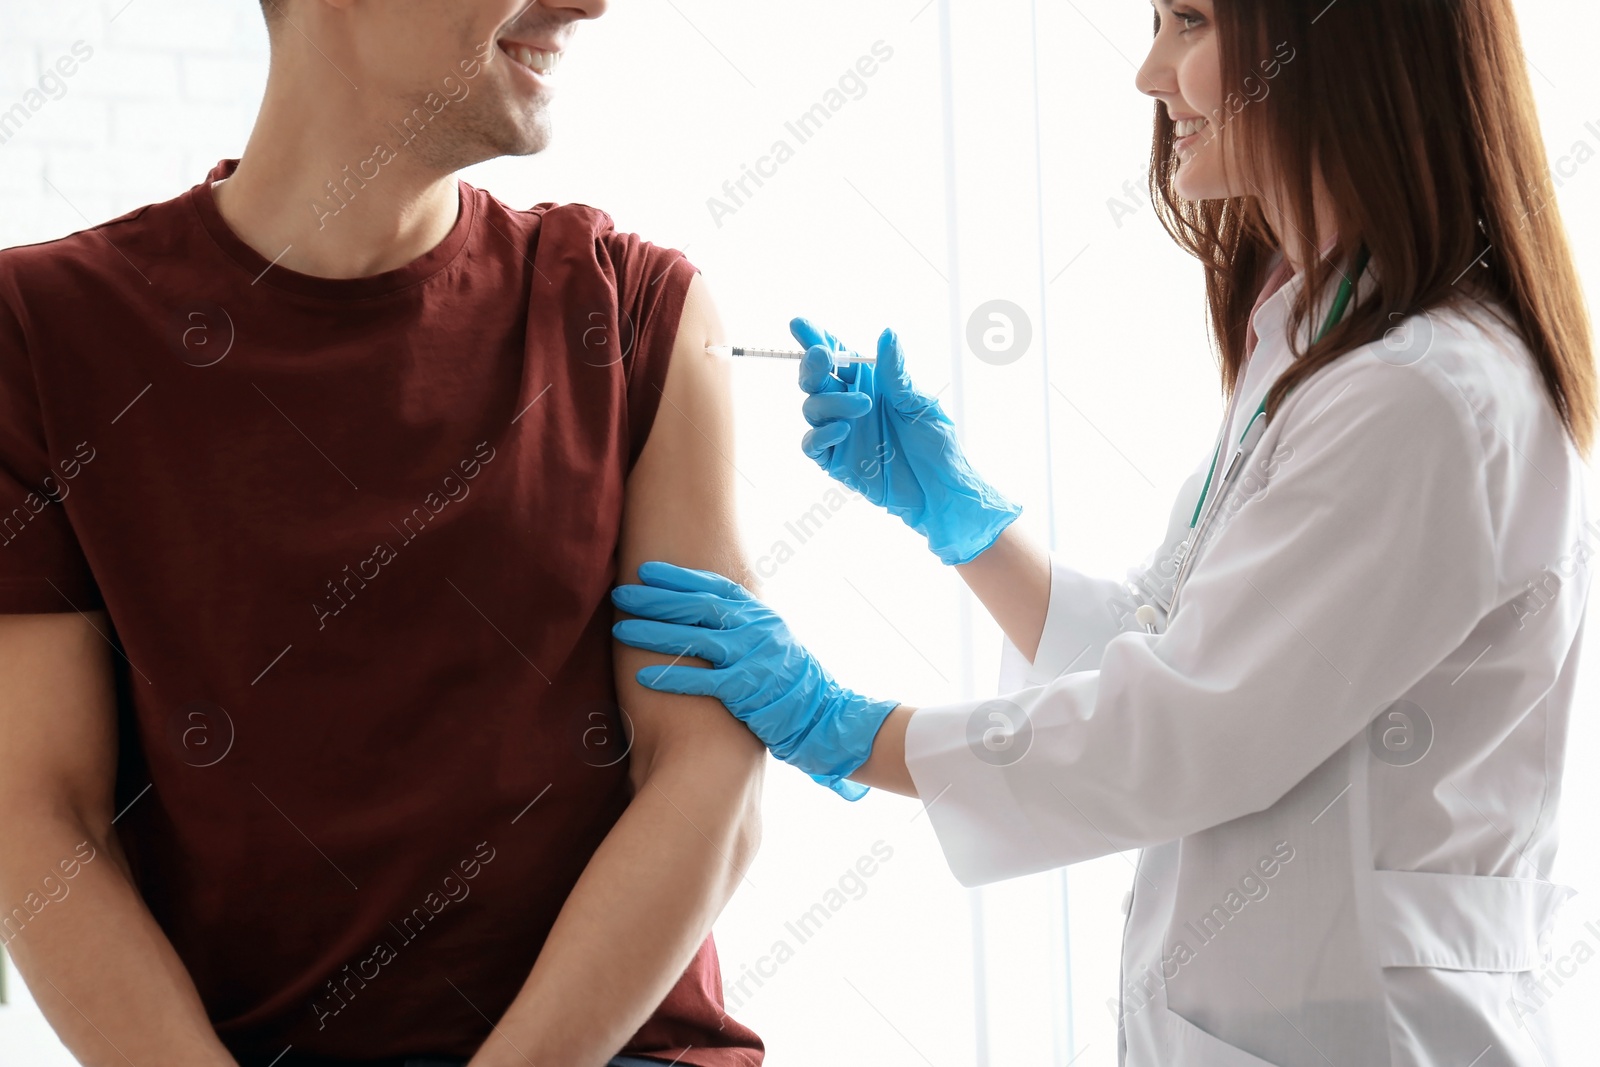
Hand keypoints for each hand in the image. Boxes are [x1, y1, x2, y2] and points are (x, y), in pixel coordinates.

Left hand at [611, 562, 899, 800]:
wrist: (822, 717)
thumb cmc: (788, 681)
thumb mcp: (770, 640)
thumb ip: (741, 624)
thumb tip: (702, 611)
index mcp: (759, 614)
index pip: (713, 586)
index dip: (678, 577)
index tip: (646, 571)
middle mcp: (756, 629)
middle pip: (697, 607)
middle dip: (656, 600)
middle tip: (622, 595)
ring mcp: (752, 657)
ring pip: (695, 638)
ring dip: (654, 633)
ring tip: (621, 630)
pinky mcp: (747, 690)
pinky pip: (703, 680)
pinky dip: (672, 677)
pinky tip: (642, 676)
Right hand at [791, 317, 1022, 565]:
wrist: (940, 490)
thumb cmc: (935, 443)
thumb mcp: (919, 402)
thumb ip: (897, 372)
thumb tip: (887, 335)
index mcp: (869, 383)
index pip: (837, 354)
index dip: (816, 338)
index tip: (800, 324)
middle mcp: (848, 403)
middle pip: (815, 378)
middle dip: (812, 364)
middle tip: (821, 355)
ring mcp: (840, 432)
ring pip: (812, 407)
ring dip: (832, 401)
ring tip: (864, 405)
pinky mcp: (836, 460)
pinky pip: (813, 443)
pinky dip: (821, 434)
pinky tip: (842, 430)